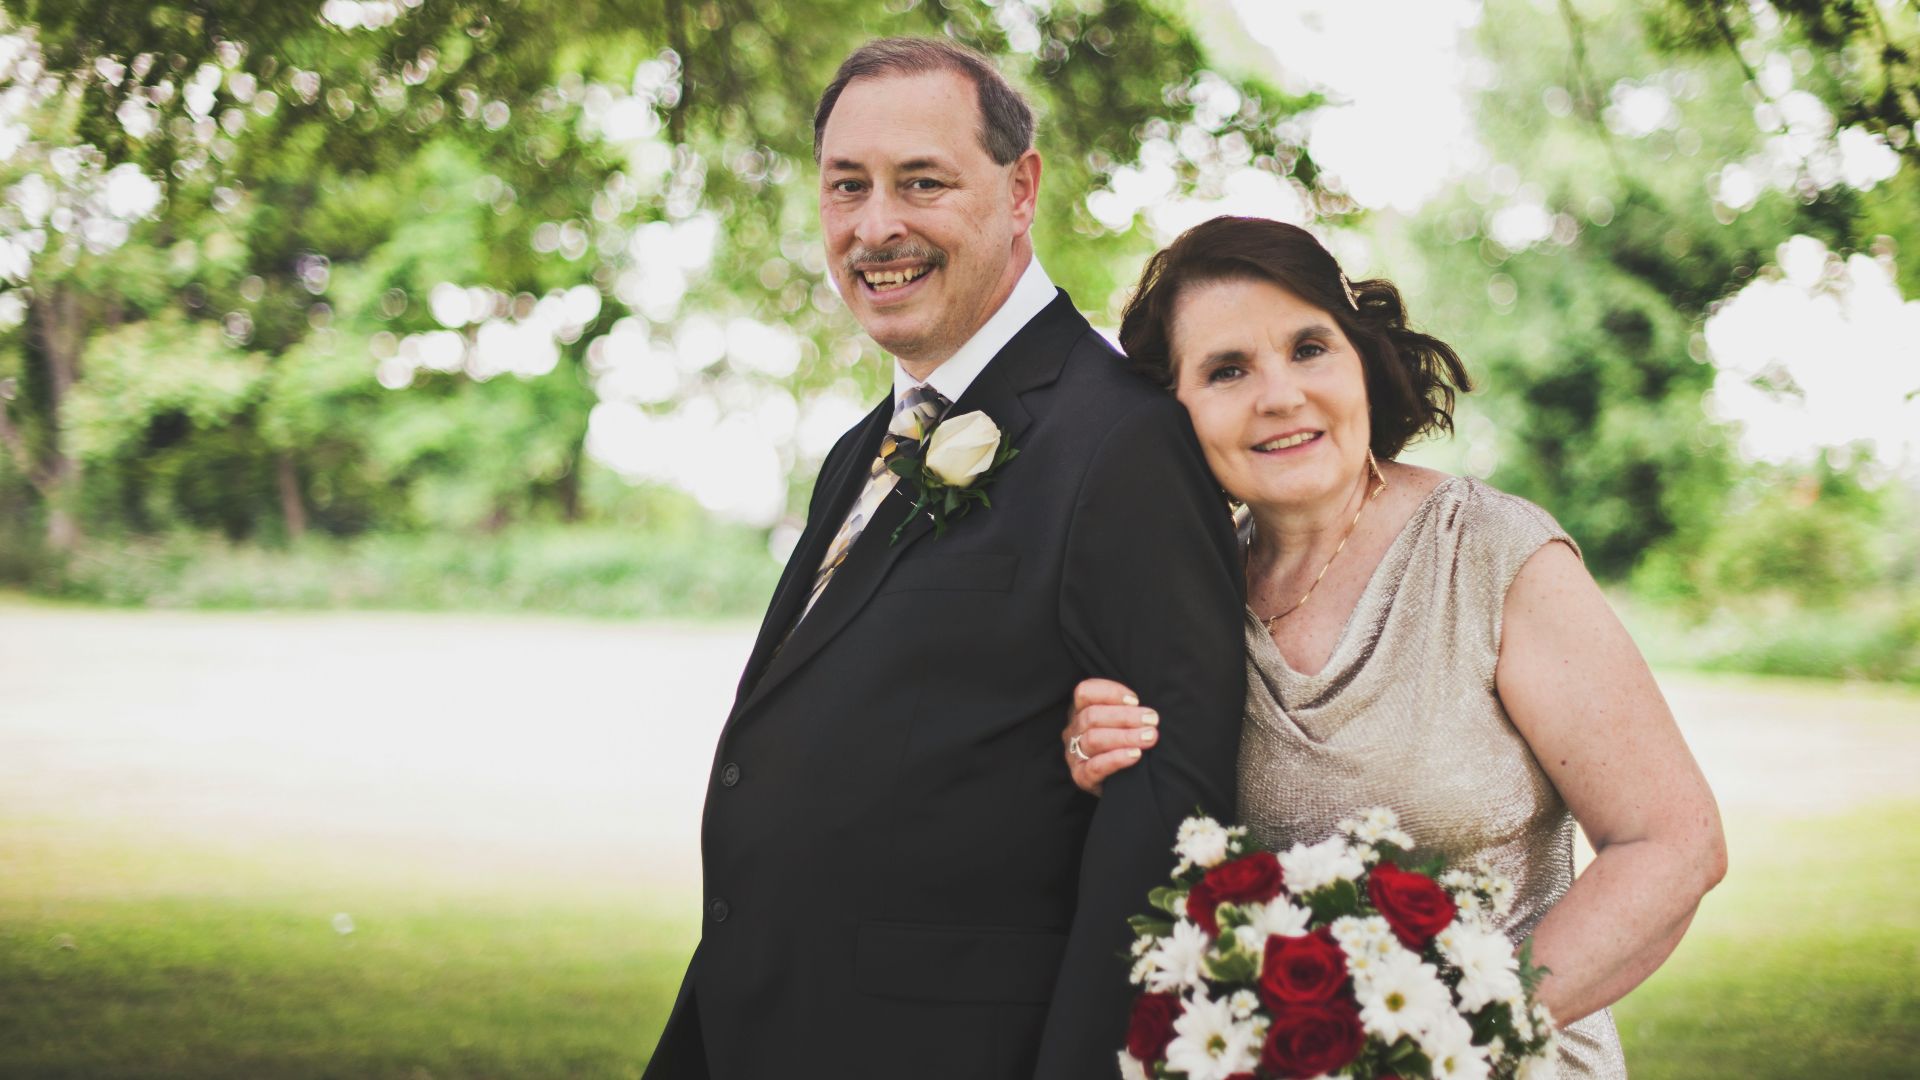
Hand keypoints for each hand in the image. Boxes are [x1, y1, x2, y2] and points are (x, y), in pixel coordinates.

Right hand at [1061, 677, 1157, 794]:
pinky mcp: (1080, 777)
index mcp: (1080, 711)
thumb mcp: (1122, 722)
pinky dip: (1116, 759)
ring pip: (1093, 739)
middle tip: (1151, 721)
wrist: (1121, 783)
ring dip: (1125, 736)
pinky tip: (1136, 754)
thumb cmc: (1124, 744)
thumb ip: (1128, 711)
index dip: (1110, 692)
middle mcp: (1073, 730)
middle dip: (1125, 716)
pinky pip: (1095, 767)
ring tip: (1149, 737)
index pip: (1085, 692)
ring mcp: (1074, 754)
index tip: (1136, 700)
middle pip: (1091, 716)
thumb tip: (1148, 710)